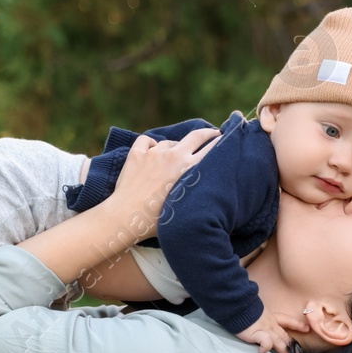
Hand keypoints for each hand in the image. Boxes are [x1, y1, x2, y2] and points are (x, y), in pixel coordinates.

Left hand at [105, 129, 221, 242]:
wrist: (126, 217)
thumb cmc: (157, 219)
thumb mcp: (185, 204)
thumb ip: (195, 189)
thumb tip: (203, 187)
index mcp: (189, 168)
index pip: (212, 148)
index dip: (220, 142)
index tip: (225, 139)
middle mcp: (174, 155)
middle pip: (197, 136)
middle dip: (208, 133)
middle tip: (214, 133)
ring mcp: (154, 153)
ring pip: (169, 143)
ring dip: (173, 148)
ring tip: (171, 159)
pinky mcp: (136, 154)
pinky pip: (145, 141)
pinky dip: (149, 145)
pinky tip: (150, 151)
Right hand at [237, 309, 311, 352]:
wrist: (238, 305)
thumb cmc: (244, 307)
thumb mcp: (256, 309)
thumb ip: (260, 316)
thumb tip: (258, 321)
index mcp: (271, 316)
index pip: (287, 320)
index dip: (297, 325)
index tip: (306, 328)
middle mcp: (270, 324)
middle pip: (284, 336)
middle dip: (292, 345)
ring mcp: (265, 329)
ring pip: (279, 342)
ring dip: (285, 351)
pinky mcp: (258, 334)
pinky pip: (267, 343)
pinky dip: (266, 348)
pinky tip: (262, 351)